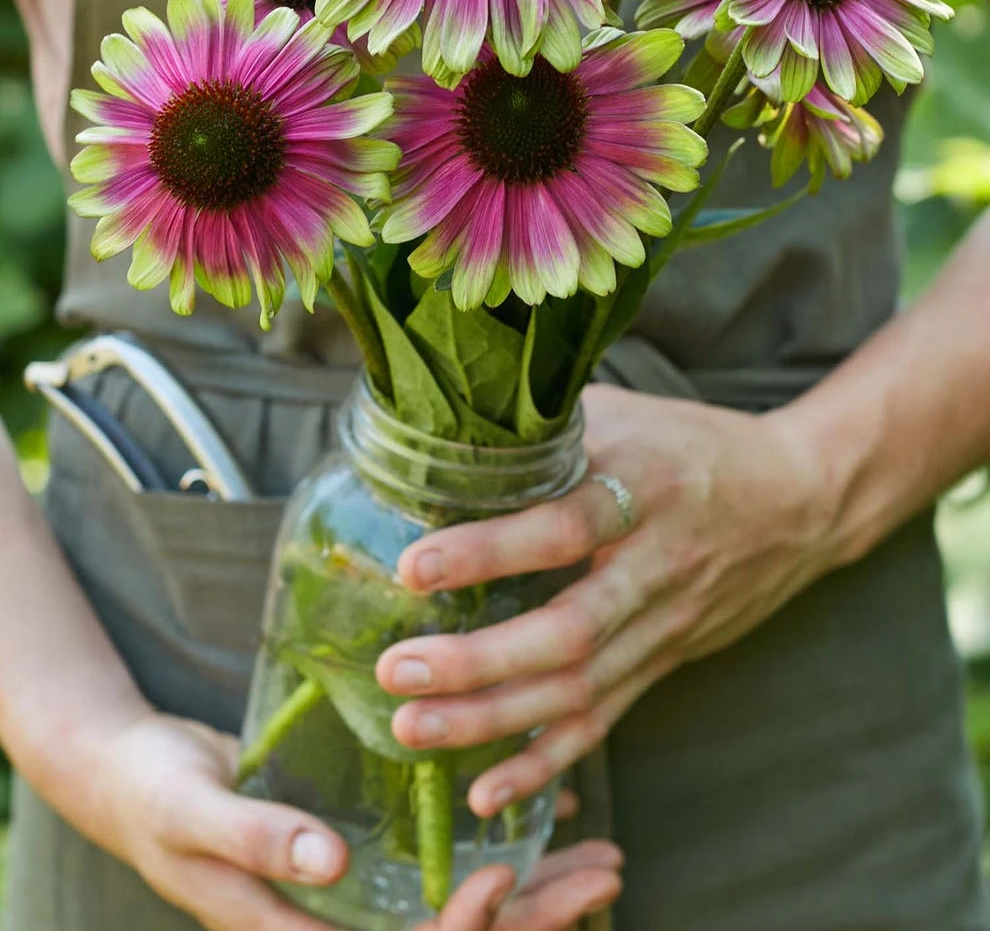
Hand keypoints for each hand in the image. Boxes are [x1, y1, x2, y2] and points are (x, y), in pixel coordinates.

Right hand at [92, 711, 620, 930]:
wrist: (131, 774)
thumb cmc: (152, 796)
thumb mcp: (194, 813)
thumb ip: (255, 839)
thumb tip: (329, 868)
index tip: (503, 877)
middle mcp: (339, 920)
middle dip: (532, 916)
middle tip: (606, 876)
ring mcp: (355, 888)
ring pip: (458, 901)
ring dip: (533, 887)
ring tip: (602, 858)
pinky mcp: (364, 844)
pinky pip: (438, 854)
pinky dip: (494, 838)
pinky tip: (542, 808)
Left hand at [377, 383, 835, 813]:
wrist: (800, 499)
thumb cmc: (696, 444)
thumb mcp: (627, 414)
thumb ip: (549, 429)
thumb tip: (450, 430)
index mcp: (645, 488)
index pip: (564, 529)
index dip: (489, 553)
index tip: (414, 568)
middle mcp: (657, 565)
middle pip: (570, 631)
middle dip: (478, 662)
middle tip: (397, 671)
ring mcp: (665, 623)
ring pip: (580, 688)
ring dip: (493, 719)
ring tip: (411, 728)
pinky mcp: (665, 661)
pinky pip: (602, 721)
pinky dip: (544, 762)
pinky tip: (485, 789)